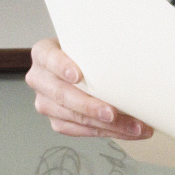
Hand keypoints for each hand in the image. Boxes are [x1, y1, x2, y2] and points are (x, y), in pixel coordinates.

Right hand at [21, 39, 149, 142]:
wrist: (77, 64)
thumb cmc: (86, 51)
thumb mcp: (87, 42)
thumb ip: (98, 46)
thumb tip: (134, 54)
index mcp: (43, 54)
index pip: (49, 58)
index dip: (62, 67)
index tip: (78, 76)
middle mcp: (40, 79)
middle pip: (62, 95)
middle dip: (90, 106)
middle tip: (112, 113)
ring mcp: (46, 103)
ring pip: (74, 118)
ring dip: (108, 126)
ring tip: (135, 127)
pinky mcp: (57, 121)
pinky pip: (81, 131)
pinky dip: (108, 132)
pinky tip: (128, 131)